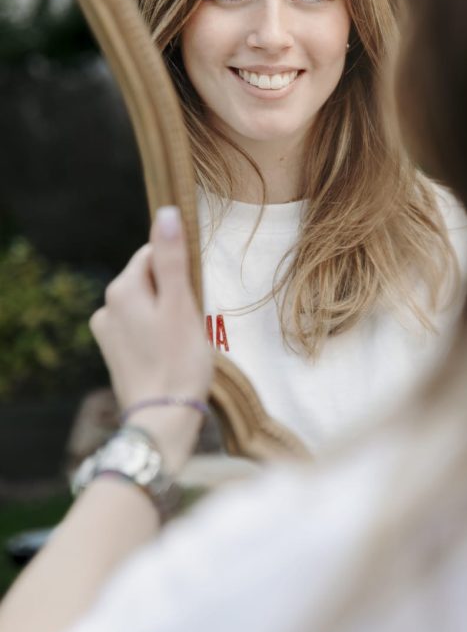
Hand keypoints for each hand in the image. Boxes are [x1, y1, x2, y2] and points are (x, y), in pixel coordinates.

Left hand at [90, 207, 212, 411]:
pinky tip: (169, 354)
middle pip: (150, 278)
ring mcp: (108, 331)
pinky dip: (156, 334)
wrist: (163, 419)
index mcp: (122, 288)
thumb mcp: (181, 305)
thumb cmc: (178, 362)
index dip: (180, 269)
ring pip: (147, 304)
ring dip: (166, 314)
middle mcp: (106, 305)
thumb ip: (171, 257)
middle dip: (173, 293)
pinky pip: (140, 327)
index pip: (155, 253)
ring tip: (182, 342)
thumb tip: (166, 213)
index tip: (194, 296)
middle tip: (191, 323)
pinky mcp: (115, 352)